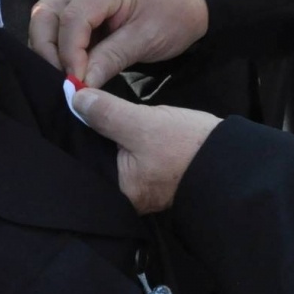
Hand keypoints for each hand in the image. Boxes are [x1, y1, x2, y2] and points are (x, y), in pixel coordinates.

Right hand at [30, 0, 207, 86]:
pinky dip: (56, 46)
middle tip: (61, 80)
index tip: (76, 82)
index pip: (73, 17)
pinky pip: (55, 24)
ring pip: (45, 17)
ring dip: (48, 48)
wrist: (186, 7)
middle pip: (46, 12)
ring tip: (63, 75)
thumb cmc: (171, 19)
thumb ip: (110, 60)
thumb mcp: (145, 41)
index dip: (69, 52)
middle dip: (47, 49)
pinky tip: (68, 66)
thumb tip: (79, 86)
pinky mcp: (78, 5)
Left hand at [70, 87, 219, 212]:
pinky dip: (119, 140)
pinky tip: (113, 121)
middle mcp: (124, 196)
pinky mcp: (151, 176)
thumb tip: (75, 97)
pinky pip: (125, 156)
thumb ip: (107, 112)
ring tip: (88, 108)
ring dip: (103, 135)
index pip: (82, 164)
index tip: (62, 110)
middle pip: (94, 160)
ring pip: (110, 156)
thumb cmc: (186, 145)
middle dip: (87, 135)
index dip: (72, 136)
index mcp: (117, 192)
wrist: (231, 157)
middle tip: (74, 103)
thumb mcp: (143, 123)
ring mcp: (139, 187)